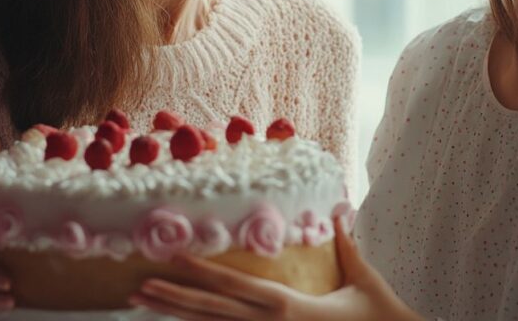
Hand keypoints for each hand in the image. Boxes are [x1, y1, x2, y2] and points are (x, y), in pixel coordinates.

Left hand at [129, 214, 422, 320]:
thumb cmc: (379, 315)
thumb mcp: (363, 276)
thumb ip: (348, 243)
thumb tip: (340, 208)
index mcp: (289, 307)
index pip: (236, 288)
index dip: (202, 273)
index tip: (172, 259)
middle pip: (213, 313)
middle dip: (174, 299)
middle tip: (138, 288)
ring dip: (179, 316)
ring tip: (144, 303)